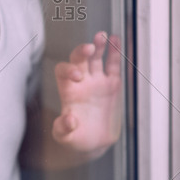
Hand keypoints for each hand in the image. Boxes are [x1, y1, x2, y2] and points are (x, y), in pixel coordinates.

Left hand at [53, 32, 121, 154]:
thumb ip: (63, 129)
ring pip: (95, 58)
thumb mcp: (65, 138)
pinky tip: (116, 40)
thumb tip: (69, 120)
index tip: (77, 76)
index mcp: (67, 90)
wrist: (93, 142)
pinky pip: (113, 65)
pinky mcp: (112, 85)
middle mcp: (81, 82)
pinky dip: (114, 52)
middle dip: (82, 52)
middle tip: (90, 48)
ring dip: (98, 46)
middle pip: (78, 59)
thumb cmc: (75, 138)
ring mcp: (96, 81)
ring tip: (102, 36)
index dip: (68, 70)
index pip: (63, 72)